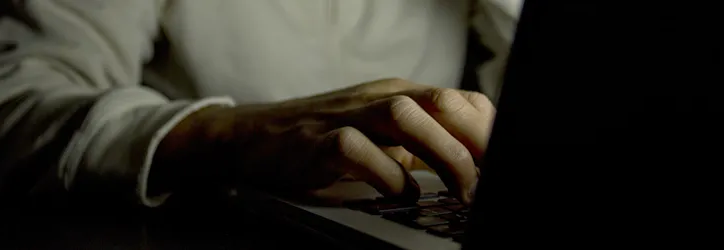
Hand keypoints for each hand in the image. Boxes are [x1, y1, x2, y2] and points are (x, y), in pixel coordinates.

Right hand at [157, 79, 494, 203]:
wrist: (254, 138)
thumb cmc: (322, 141)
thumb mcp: (380, 137)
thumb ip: (420, 146)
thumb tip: (471, 170)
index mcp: (398, 94)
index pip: (460, 101)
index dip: (490, 133)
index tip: (504, 167)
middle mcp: (377, 98)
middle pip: (441, 103)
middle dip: (477, 143)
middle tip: (488, 184)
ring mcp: (347, 116)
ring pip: (406, 116)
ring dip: (443, 154)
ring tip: (460, 191)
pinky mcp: (317, 141)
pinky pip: (358, 149)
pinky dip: (386, 175)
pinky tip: (397, 195)